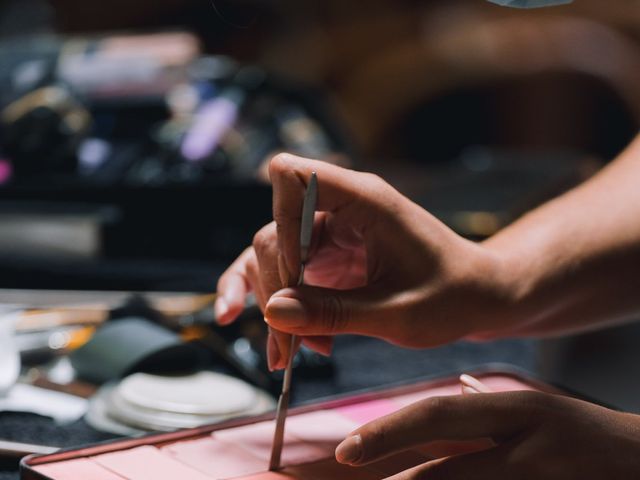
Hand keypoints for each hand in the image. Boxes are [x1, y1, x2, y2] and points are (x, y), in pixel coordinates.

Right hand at [215, 154, 518, 368]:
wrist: (478, 296)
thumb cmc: (452, 295)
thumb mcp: (397, 312)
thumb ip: (335, 312)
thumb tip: (273, 312)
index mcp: (364, 201)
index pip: (292, 177)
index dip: (281, 222)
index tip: (295, 275)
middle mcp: (340, 210)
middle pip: (274, 232)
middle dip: (276, 289)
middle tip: (289, 345)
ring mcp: (330, 235)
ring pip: (272, 258)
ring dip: (276, 304)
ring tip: (292, 352)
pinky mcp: (328, 259)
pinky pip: (288, 277)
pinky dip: (283, 308)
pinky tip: (287, 341)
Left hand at [335, 388, 639, 478]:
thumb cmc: (589, 440)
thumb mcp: (542, 412)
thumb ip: (492, 407)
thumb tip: (459, 387)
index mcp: (520, 410)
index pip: (439, 414)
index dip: (388, 432)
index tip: (345, 450)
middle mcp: (530, 444)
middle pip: (447, 469)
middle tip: (351, 475)